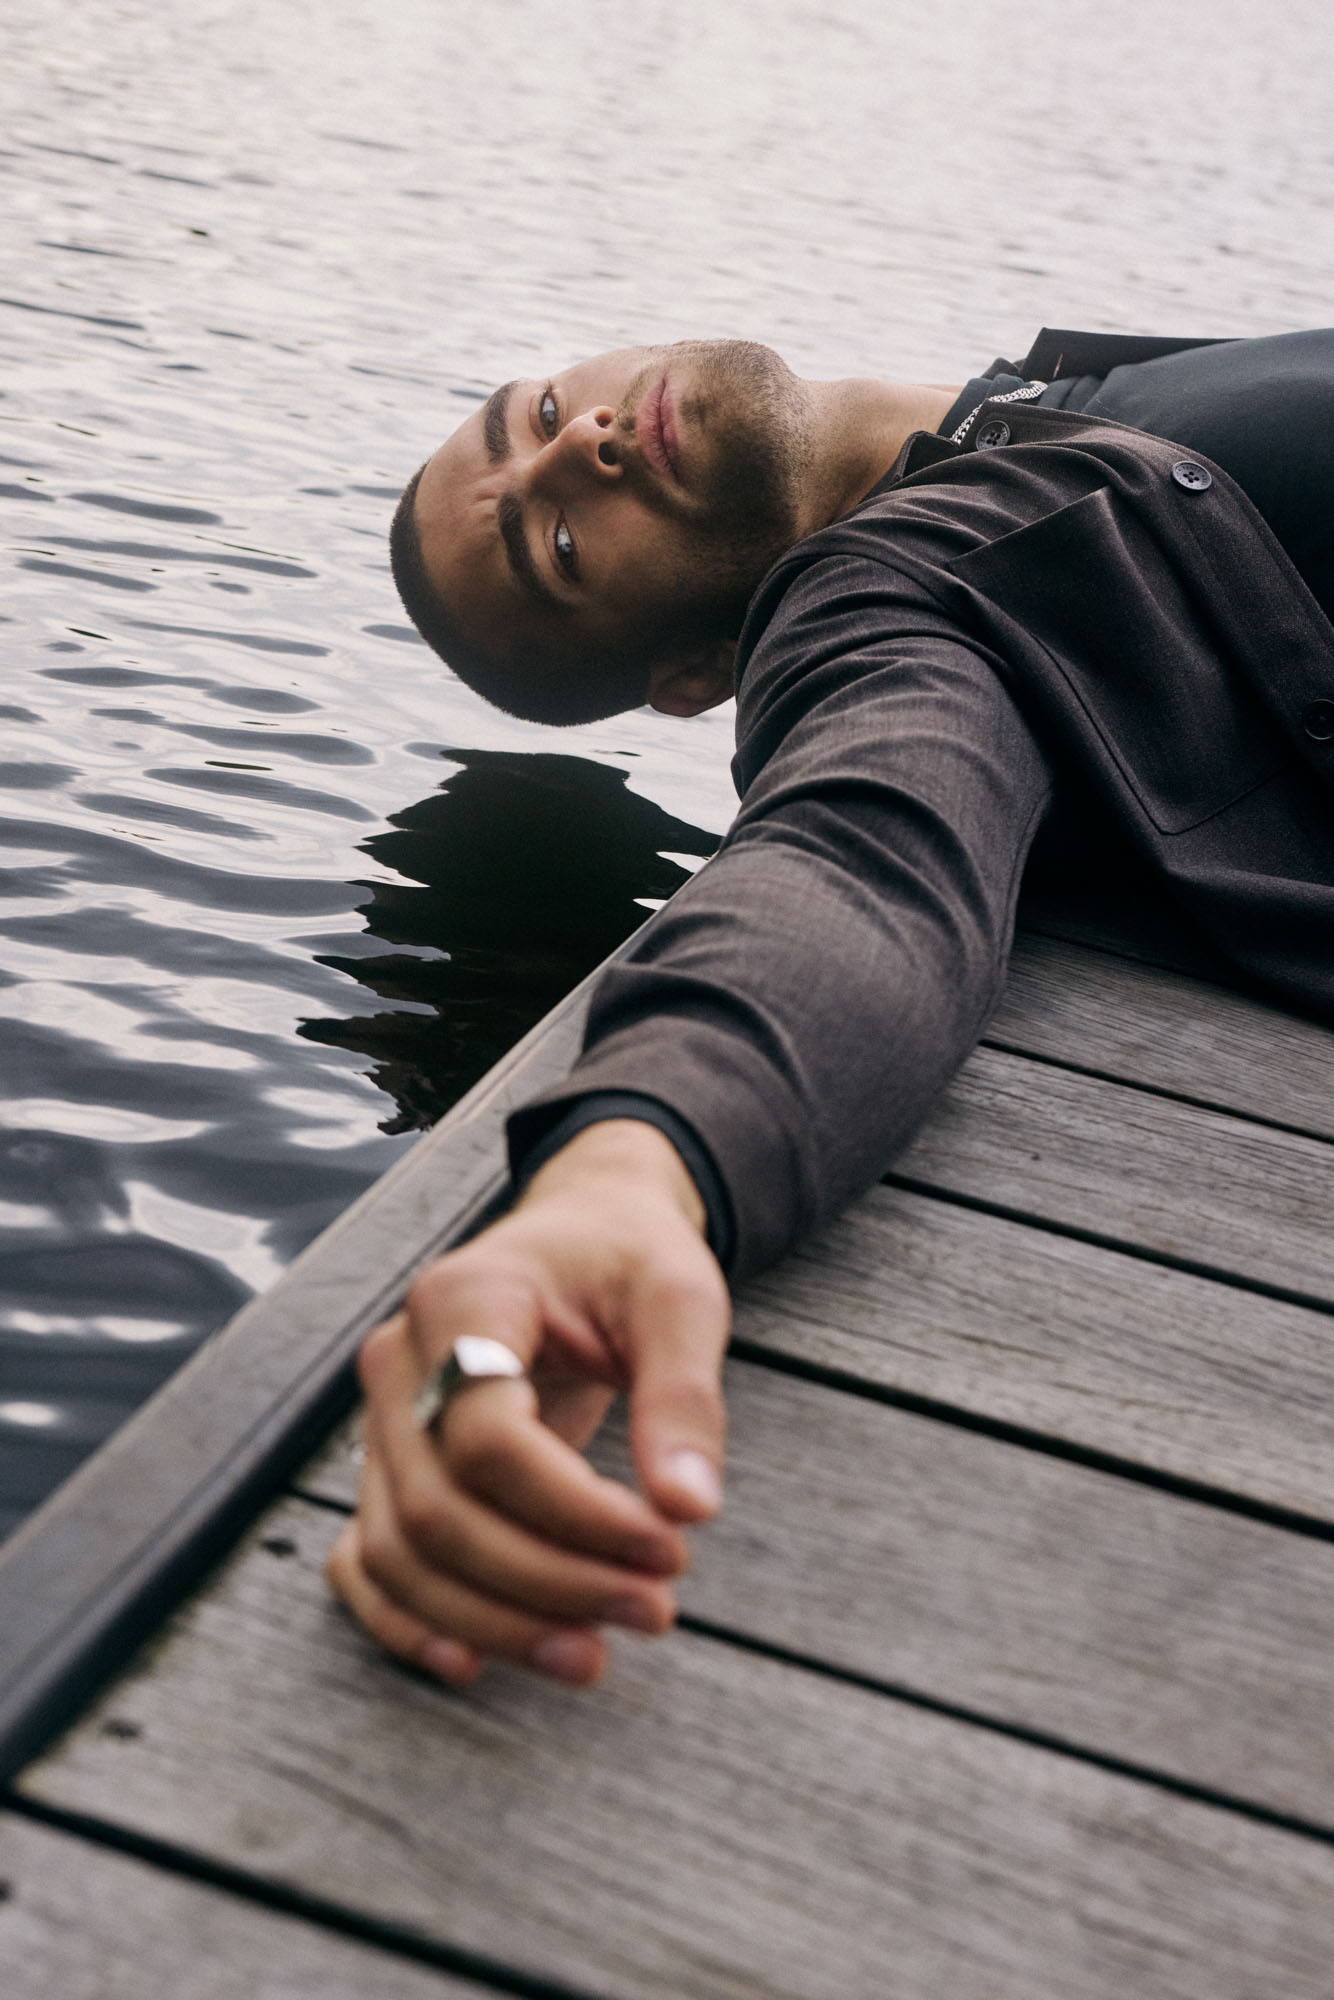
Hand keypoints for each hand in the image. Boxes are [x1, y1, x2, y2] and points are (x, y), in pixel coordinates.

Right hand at [325, 1119, 730, 1686]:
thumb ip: (684, 1395)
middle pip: (439, 1509)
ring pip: (400, 1550)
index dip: (578, 1514)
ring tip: (593, 1652)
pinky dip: (407, 1622)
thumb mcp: (679, 1299)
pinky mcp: (387, 1464)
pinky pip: (365, 1560)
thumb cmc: (627, 1260)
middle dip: (547, 1583)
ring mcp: (380, 1417)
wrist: (582, 1235)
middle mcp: (400, 1360)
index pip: (489, 1439)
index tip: (670, 1547)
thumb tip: (689, 1507)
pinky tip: (476, 1663)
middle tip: (652, 1610)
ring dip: (495, 1621)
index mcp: (466, 1299)